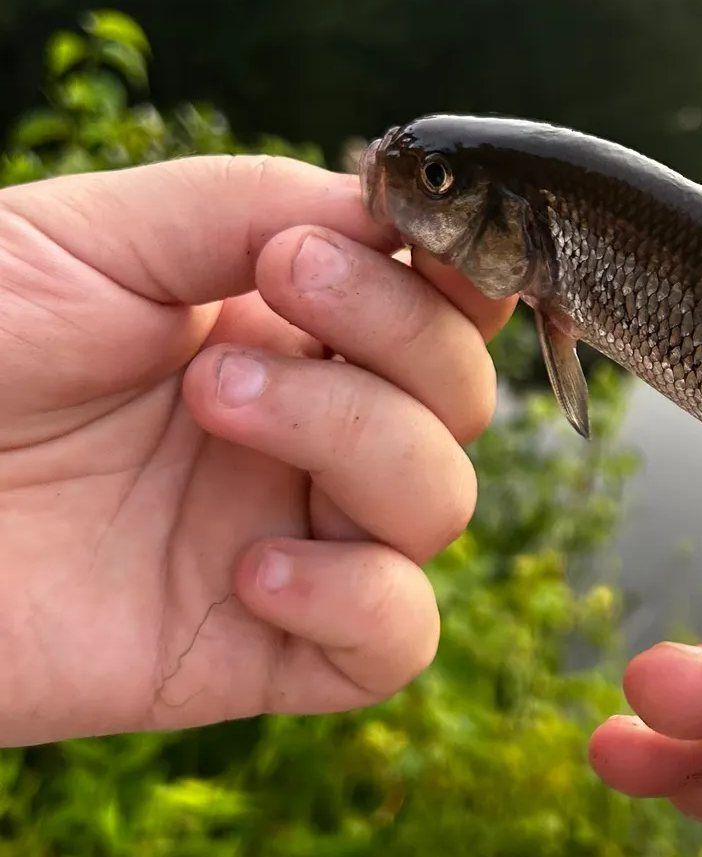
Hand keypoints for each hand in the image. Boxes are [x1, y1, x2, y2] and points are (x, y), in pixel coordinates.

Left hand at [0, 155, 514, 747]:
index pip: (443, 306)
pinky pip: (396, 640)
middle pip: (460, 402)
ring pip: (440, 507)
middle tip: (250, 311)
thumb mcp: (86, 238)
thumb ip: (247, 204)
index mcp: (280, 331)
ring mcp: (291, 540)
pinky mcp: (261, 652)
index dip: (449, 275)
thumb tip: (386, 216)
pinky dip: (358, 597)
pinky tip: (250, 570)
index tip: (371, 235)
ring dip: (358, 441)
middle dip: (390, 344)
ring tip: (211, 409)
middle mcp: (302, 436)